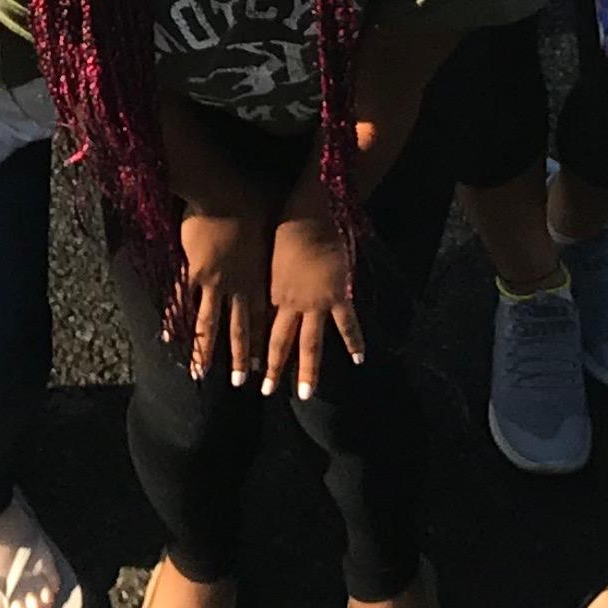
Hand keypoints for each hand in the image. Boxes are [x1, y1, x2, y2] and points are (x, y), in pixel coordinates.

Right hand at [172, 205, 272, 382]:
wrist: (225, 193)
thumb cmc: (252, 202)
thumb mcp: (269, 225)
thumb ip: (273, 241)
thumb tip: (289, 241)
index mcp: (258, 275)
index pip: (261, 316)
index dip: (262, 341)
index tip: (263, 364)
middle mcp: (237, 284)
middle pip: (238, 328)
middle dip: (239, 357)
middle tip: (238, 382)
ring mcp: (214, 280)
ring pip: (209, 322)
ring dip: (204, 350)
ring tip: (200, 373)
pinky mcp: (193, 270)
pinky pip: (182, 300)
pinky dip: (174, 320)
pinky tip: (167, 338)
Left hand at [261, 210, 364, 397]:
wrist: (308, 213)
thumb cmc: (282, 223)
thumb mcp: (263, 249)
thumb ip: (261, 268)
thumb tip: (248, 269)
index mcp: (270, 292)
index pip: (261, 327)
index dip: (254, 348)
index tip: (249, 367)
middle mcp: (290, 304)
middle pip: (279, 343)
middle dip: (273, 369)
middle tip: (266, 392)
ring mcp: (315, 302)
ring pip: (310, 344)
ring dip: (308, 370)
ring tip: (307, 394)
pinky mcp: (338, 295)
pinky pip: (347, 324)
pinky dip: (353, 341)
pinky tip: (359, 359)